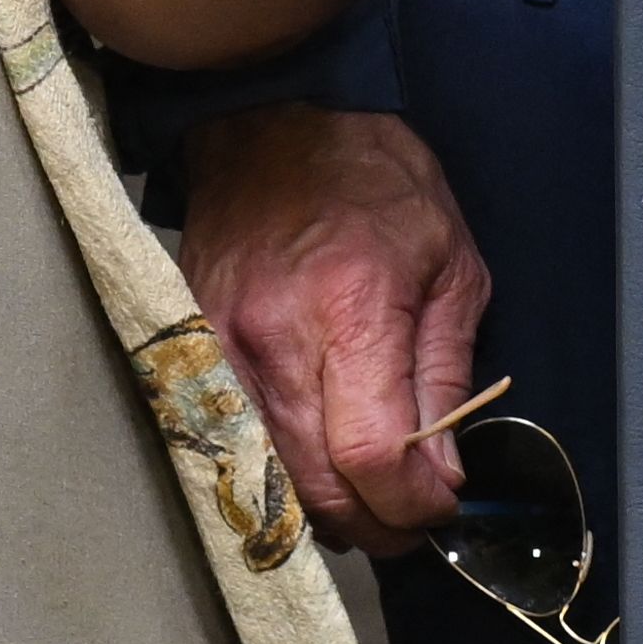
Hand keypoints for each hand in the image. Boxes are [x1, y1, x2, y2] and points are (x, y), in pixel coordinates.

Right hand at [178, 103, 492, 544]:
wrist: (273, 118)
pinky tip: (315, 458)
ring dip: (326, 508)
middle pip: (317, 489)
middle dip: (374, 525)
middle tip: (409, 517)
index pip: (372, 458)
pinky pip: (235, 441)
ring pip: (270, 478)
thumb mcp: (450, 264)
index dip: (412, 507)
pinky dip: (279, 469)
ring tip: (368, 492)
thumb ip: (445, 376)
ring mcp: (221, 349)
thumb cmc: (374, 180)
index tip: (438, 507)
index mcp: (352, 312)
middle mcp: (276, 341)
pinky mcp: (192, 351)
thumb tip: (443, 472)